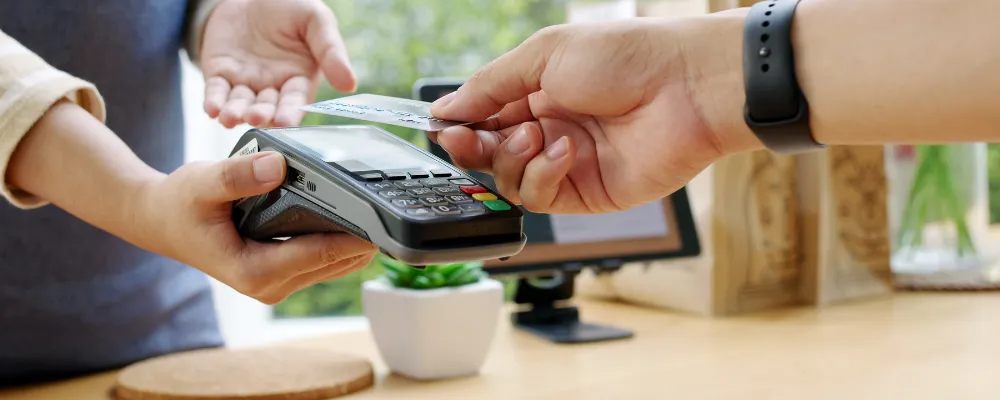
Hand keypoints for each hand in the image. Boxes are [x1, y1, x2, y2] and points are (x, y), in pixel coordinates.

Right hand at [136, 152, 375, 304]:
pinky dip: (342, 241)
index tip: (385, 215)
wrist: (160, 221)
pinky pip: (325, 261)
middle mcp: (269, 285)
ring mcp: (278, 284)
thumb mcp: (202, 182)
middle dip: (364, 236)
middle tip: (392, 202)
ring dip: (357, 240)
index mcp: (252, 271)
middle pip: (336, 262)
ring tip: (380, 205)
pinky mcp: (283, 275)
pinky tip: (357, 216)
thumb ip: (238, 175)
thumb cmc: (179, 203)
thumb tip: (278, 166)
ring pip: (336, 265)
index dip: (355, 235)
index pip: (319, 254)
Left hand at [199, 0, 355, 127]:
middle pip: (267, 108)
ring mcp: (245, 83)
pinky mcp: (220, 74)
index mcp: (298, 79)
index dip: (290, 112)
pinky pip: (216, 92)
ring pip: (240, 105)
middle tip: (256, 118)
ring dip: (235, 114)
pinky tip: (212, 109)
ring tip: (229, 117)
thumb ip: (331, 51)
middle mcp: (272, 87)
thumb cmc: (290, 8)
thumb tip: (349, 84)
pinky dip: (213, 102)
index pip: (295, 101)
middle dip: (261, 115)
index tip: (285, 121)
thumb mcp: (316, 20)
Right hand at [429, 12, 758, 213]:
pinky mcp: (586, 193)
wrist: (686, 86)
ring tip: (536, 135)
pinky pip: (540, 198)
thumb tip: (445, 109)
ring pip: (508, 181)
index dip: (460, 124)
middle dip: (473, 148)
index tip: (443, 125)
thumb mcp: (544, 55)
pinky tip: (565, 151)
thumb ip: (490, 85)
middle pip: (488, 154)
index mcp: (537, 92)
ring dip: (512, 159)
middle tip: (470, 138)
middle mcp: (548, 129)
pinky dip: (542, 175)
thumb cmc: (626, 57)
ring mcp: (566, 163)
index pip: (482, 118)